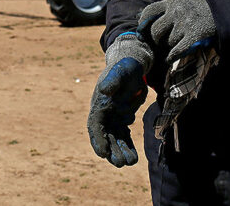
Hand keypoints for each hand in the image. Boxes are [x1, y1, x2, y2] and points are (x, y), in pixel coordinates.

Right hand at [87, 35, 152, 166]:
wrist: (133, 65)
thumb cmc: (125, 67)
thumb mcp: (120, 71)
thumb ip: (112, 80)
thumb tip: (104, 90)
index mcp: (100, 103)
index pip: (95, 125)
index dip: (98, 139)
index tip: (103, 153)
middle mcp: (104, 113)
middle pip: (106, 135)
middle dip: (112, 150)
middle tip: (120, 163)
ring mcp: (113, 117)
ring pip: (115, 138)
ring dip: (121, 151)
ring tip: (130, 162)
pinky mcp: (123, 118)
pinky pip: (124, 135)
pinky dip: (128, 145)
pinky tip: (134, 156)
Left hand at [136, 0, 215, 65]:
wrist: (221, 12)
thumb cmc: (197, 9)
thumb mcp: (180, 2)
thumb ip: (163, 9)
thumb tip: (138, 17)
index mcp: (172, 2)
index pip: (150, 11)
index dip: (142, 22)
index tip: (141, 31)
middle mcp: (177, 12)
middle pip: (156, 30)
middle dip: (156, 38)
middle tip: (161, 41)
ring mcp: (185, 24)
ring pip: (168, 42)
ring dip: (170, 45)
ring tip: (178, 42)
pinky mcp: (194, 36)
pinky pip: (176, 51)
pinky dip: (172, 56)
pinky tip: (170, 58)